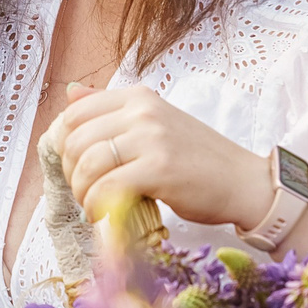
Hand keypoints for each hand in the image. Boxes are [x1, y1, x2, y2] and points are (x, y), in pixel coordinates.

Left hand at [48, 83, 275, 231]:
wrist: (243, 182)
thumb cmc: (197, 159)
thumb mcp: (154, 123)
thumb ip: (112, 110)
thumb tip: (71, 91)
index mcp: (138, 98)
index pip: (75, 113)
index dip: (64, 145)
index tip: (75, 166)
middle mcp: (142, 111)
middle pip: (75, 140)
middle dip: (70, 172)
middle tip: (85, 191)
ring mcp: (152, 138)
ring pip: (87, 164)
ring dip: (82, 193)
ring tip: (93, 206)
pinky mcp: (159, 169)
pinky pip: (107, 188)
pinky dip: (96, 206)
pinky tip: (103, 216)